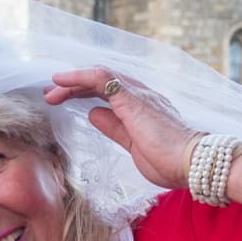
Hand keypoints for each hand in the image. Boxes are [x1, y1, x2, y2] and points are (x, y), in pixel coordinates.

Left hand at [45, 66, 200, 190]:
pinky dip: (80, 77)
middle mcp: (140, 94)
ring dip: (72, 82)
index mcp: (140, 106)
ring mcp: (137, 94)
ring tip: (51, 91)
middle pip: (100, 82)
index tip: (61, 100)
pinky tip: (62, 81)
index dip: (81, 93)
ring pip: (99, 76)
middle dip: (72, 87)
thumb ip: (113, 127)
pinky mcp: (132, 99)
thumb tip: (93, 113)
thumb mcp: (132, 144)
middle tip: (50, 95)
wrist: (191, 163)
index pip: (106, 91)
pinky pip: (102, 78)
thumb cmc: (169, 160)